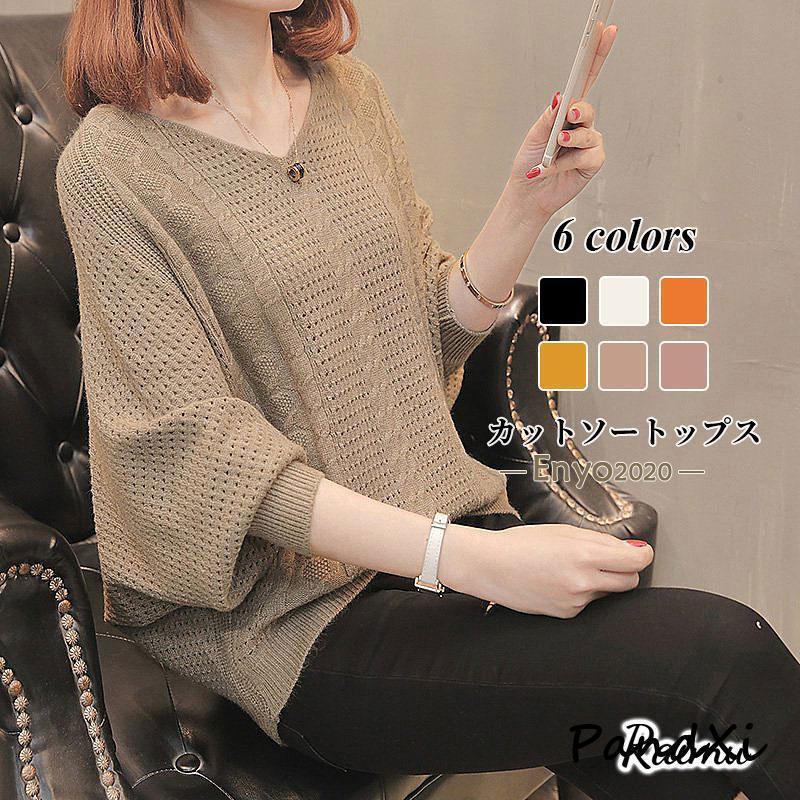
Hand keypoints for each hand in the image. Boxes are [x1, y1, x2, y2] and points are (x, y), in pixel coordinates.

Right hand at [441, 521, 652, 617]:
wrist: (490, 566)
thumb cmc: (521, 543)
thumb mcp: (563, 531)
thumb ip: (600, 541)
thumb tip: (631, 549)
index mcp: (584, 554)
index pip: (636, 561)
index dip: (642, 554)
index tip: (639, 551)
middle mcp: (583, 582)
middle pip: (629, 581)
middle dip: (625, 569)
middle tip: (609, 558)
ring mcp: (575, 602)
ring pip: (608, 593)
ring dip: (601, 581)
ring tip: (570, 567)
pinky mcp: (566, 614)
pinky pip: (588, 603)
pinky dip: (582, 593)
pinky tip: (559, 581)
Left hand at [506, 24, 616, 221]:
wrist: (528, 194)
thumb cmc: (529, 163)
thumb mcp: (534, 136)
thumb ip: (549, 117)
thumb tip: (562, 97)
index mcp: (566, 113)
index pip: (585, 79)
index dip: (595, 55)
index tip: (605, 30)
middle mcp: (581, 125)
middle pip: (587, 107)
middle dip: (578, 110)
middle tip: (569, 115)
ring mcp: (589, 143)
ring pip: (588, 132)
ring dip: (570, 140)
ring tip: (556, 146)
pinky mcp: (593, 162)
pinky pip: (587, 155)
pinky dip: (567, 161)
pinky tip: (555, 166)